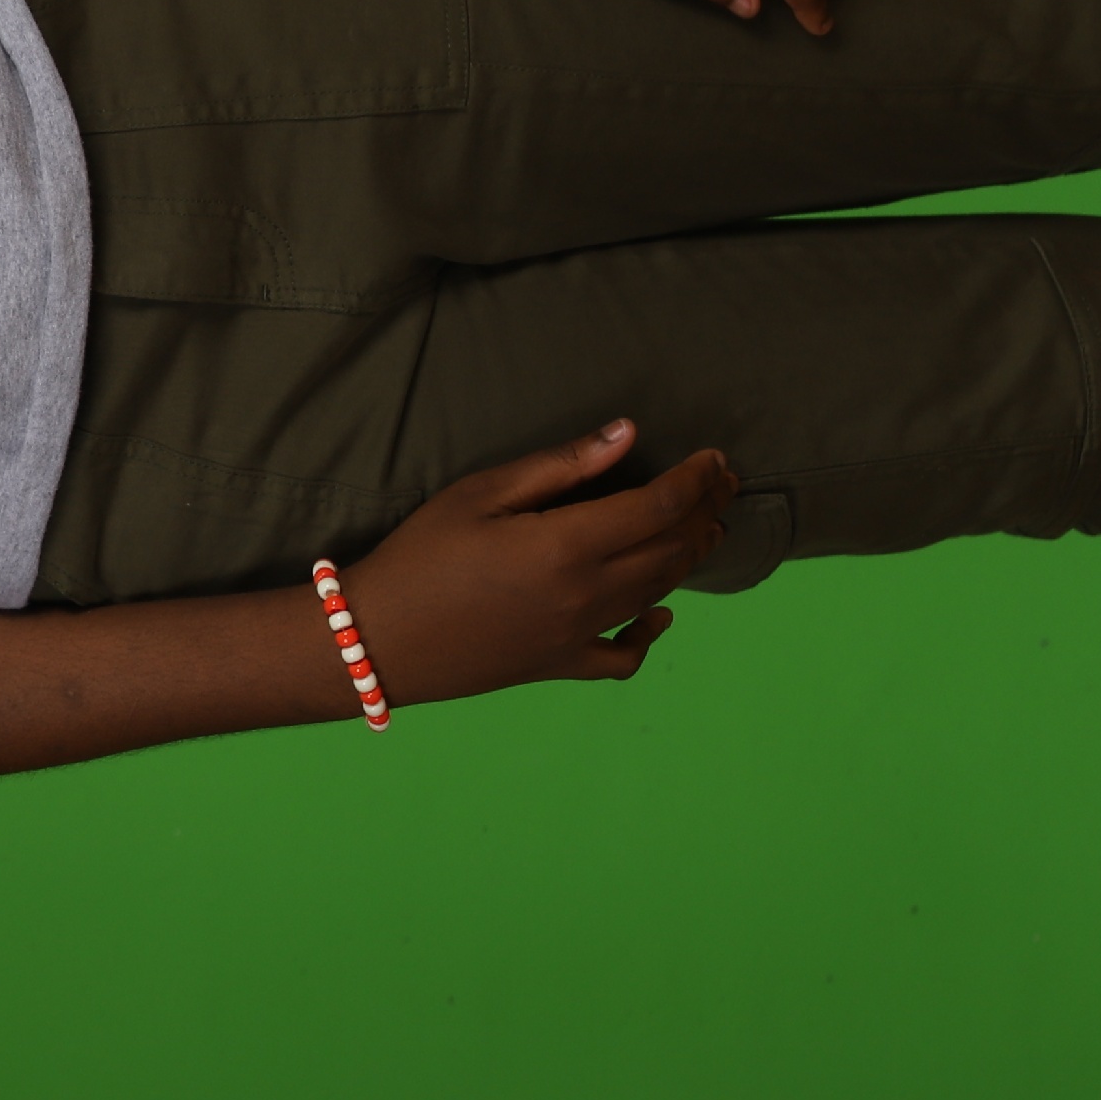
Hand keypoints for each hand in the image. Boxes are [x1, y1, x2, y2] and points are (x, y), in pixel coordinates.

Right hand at [344, 420, 735, 704]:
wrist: (377, 639)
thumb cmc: (418, 556)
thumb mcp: (478, 494)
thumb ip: (559, 466)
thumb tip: (626, 434)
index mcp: (567, 545)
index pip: (659, 506)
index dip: (695, 479)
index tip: (714, 456)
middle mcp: (587, 595)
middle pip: (672, 549)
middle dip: (706, 510)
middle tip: (723, 481)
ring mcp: (578, 636)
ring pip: (658, 592)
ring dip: (690, 556)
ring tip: (706, 525)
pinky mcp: (560, 665)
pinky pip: (623, 657)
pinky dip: (650, 634)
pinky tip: (659, 613)